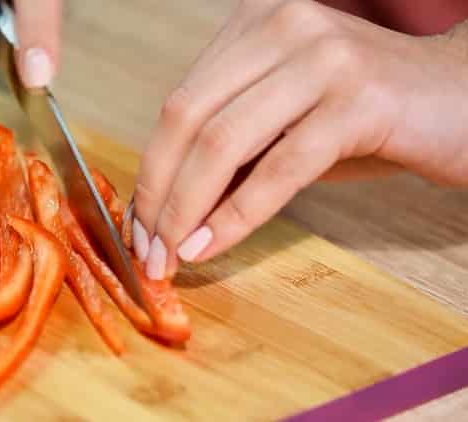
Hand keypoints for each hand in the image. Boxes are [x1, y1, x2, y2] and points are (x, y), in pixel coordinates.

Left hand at [132, 0, 467, 279]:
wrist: (464, 103)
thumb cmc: (367, 119)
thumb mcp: (283, 129)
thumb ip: (228, 157)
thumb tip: (162, 211)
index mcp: (254, 25)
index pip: (179, 104)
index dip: (150, 170)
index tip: (138, 224)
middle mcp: (283, 27)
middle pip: (188, 118)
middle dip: (158, 194)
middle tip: (148, 249)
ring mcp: (322, 58)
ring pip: (222, 142)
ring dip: (187, 209)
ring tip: (172, 255)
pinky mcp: (357, 100)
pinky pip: (278, 168)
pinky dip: (236, 216)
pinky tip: (212, 246)